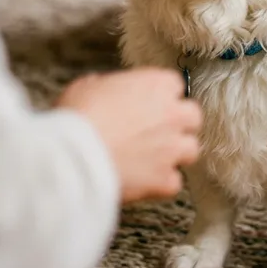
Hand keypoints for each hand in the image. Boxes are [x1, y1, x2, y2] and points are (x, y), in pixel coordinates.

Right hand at [57, 68, 200, 202]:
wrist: (74, 157)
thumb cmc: (78, 117)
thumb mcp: (87, 86)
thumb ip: (106, 85)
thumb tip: (103, 88)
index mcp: (156, 85)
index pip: (174, 85)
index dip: (160, 95)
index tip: (148, 103)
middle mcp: (172, 114)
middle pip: (192, 116)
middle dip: (179, 123)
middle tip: (157, 130)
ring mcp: (172, 148)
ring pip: (191, 149)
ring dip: (176, 153)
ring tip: (153, 158)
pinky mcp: (164, 179)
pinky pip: (175, 182)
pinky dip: (162, 183)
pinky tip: (145, 181)